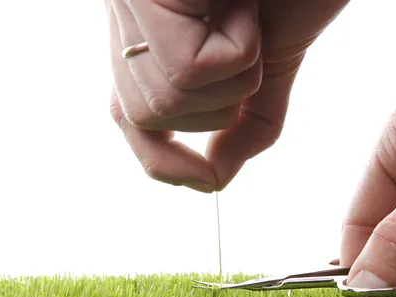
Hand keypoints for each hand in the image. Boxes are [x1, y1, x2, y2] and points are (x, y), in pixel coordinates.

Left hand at [105, 0, 349, 191]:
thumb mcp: (267, 70)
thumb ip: (244, 128)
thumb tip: (213, 178)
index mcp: (151, 44)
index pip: (130, 121)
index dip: (162, 163)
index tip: (207, 180)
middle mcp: (127, 24)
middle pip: (150, 118)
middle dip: (220, 102)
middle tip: (246, 43)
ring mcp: (129, 6)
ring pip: (169, 99)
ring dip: (235, 72)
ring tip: (245, 17)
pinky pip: (186, 70)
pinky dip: (236, 50)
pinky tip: (240, 7)